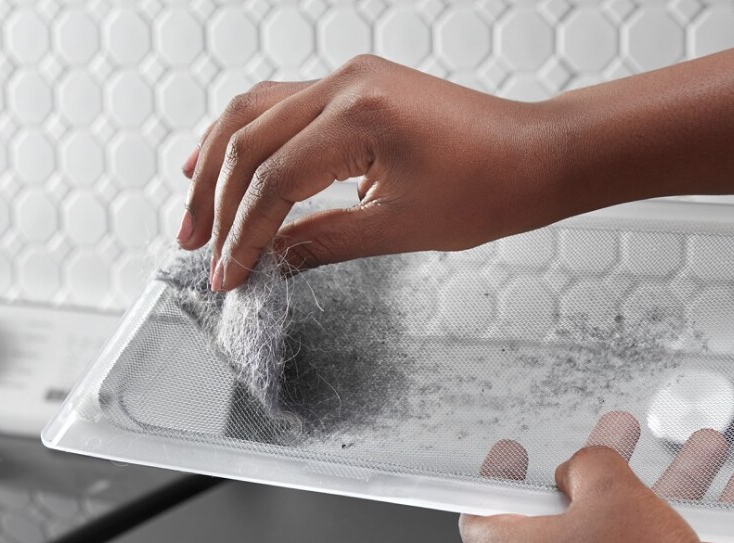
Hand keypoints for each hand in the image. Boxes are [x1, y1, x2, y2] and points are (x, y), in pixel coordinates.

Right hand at [177, 55, 573, 290]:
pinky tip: (227, 161)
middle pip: (249, 139)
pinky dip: (252, 139)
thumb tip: (271, 258)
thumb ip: (323, 241)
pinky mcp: (357, 86)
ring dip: (220, 162)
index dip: (243, 234)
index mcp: (361, 117)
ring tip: (196, 210)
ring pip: (256, 112)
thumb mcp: (400, 228)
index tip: (227, 274)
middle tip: (195, 246)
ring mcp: (350, 78)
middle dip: (215, 199)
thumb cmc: (490, 189)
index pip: (275, 181)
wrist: (537, 155)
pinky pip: (284, 106)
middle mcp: (346, 83)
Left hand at [459, 412, 733, 542]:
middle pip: (569, 508)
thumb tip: (587, 464)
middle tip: (620, 435)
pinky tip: (728, 501)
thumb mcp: (608, 497)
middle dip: (608, 466)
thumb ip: (591, 465)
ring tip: (697, 452)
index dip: (503, 472)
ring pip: (625, 531)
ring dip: (668, 487)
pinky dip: (693, 530)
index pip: (489, 502)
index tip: (512, 451)